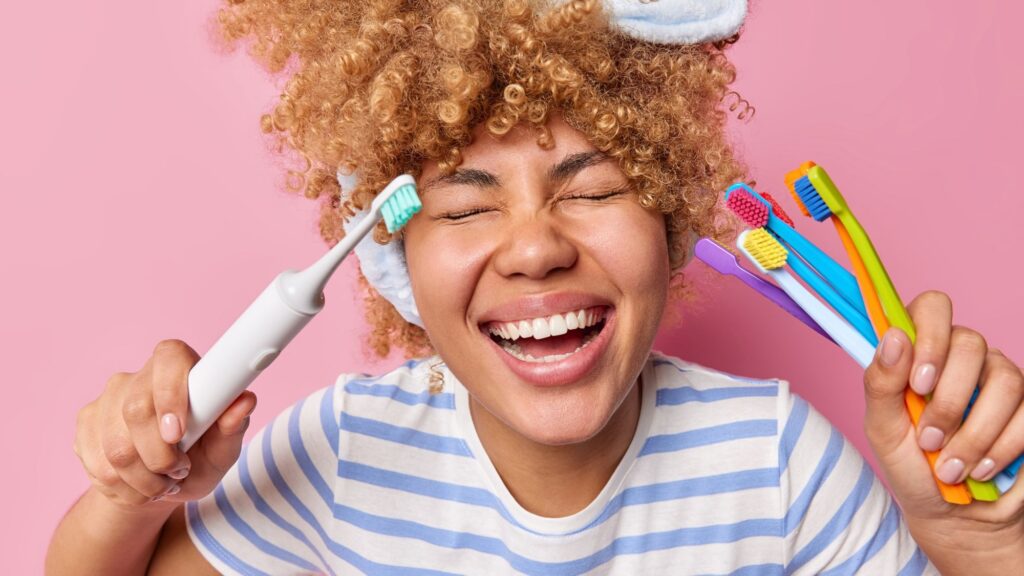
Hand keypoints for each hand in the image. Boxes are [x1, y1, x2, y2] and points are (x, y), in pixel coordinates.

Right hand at [74, 339, 256, 509]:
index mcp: (180, 367)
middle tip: (179, 470)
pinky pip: (97, 463)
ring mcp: (107, 398)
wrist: (159, 487)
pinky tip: (140, 487)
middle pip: (136, 409)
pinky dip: (124, 487)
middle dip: (159, 454)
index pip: (169, 359)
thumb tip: (246, 400)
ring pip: (115, 445)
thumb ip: (233, 426)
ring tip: (164, 484)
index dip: (170, 394)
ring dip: (144, 478)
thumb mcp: (223, 449)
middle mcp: (139, 376)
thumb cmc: (200, 459)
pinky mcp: (86, 424)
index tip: (178, 433)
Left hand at [863, 291, 1023, 569]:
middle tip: (928, 440)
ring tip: (950, 467)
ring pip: (1004, 379)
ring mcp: (1001, 379)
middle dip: (948, 401)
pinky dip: (1000, 447)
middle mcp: (964, 356)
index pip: (932, 307)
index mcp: (922, 350)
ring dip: (973, 432)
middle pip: (970, 342)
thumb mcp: (883, 429)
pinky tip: (980, 469)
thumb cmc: (910, 466)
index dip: (929, 335)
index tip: (919, 382)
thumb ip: (881, 383)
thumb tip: (894, 337)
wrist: (951, 515)